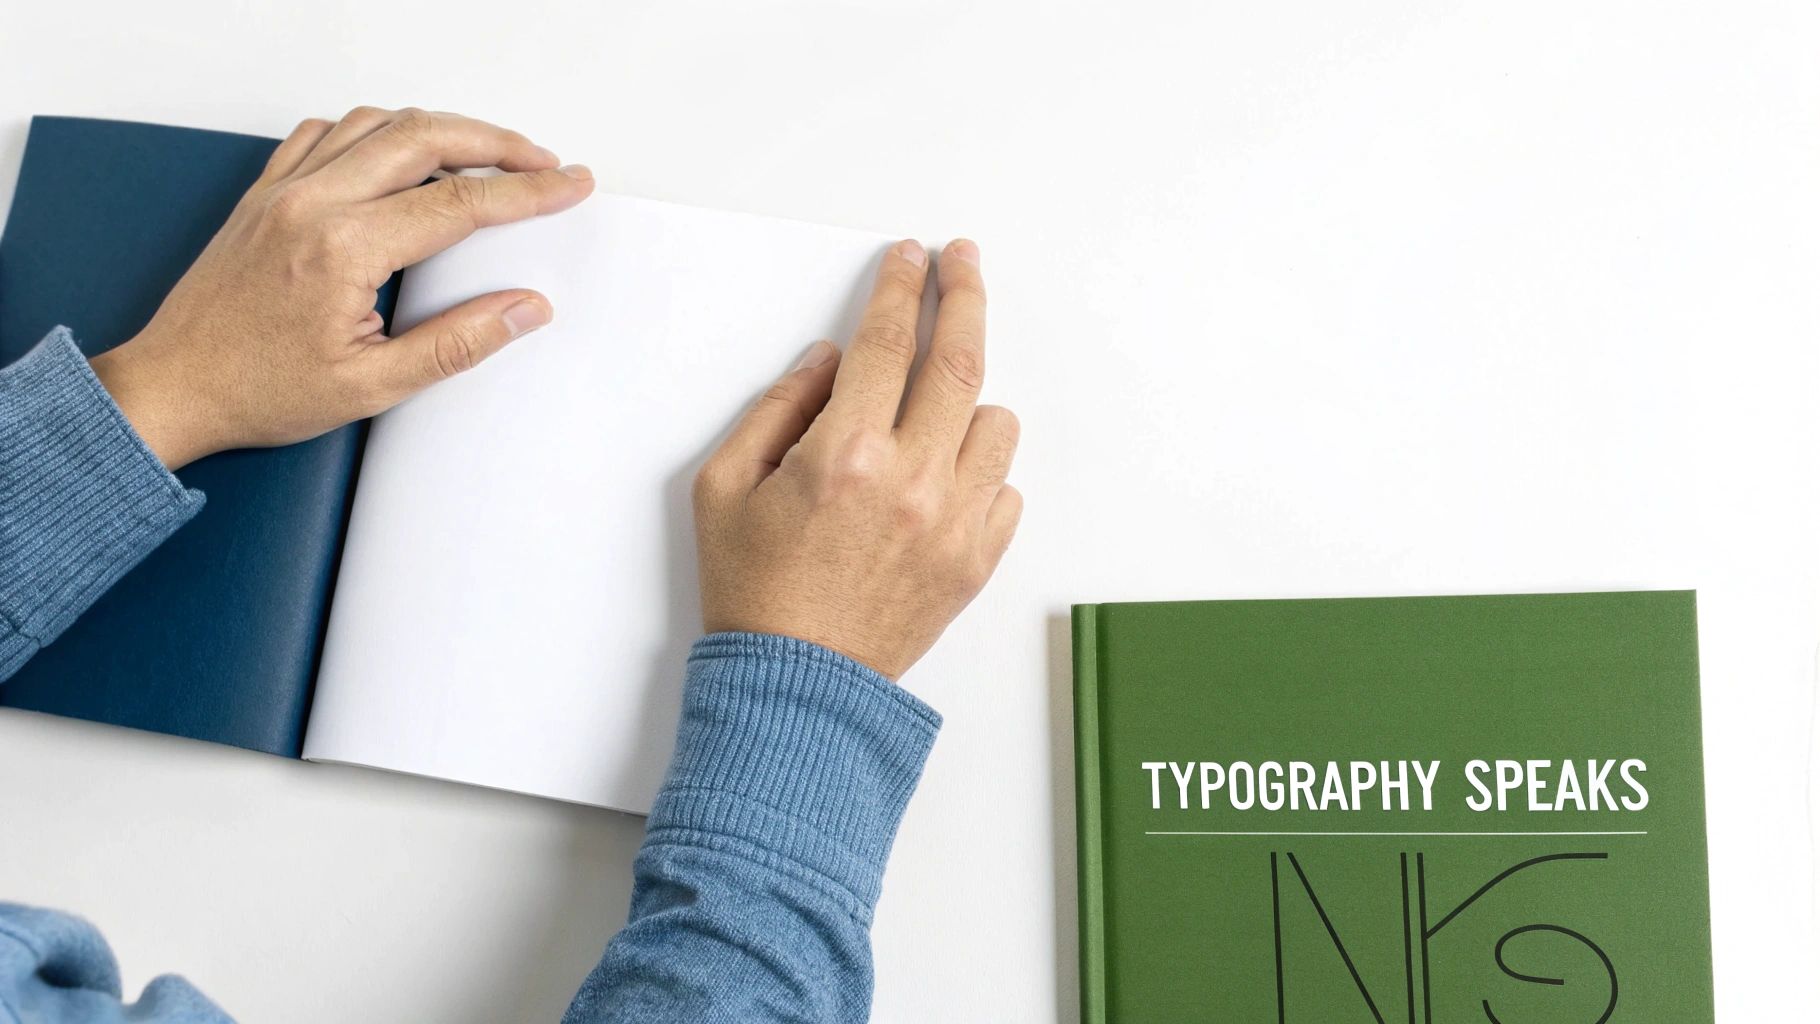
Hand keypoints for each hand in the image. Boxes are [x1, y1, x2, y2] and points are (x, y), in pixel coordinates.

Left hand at [88, 107, 595, 468]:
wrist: (172, 388)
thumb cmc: (257, 390)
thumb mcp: (373, 387)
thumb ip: (457, 343)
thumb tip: (523, 310)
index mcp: (344, 248)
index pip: (461, 202)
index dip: (529, 190)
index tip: (568, 183)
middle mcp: (311, 204)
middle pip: (425, 138)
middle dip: (497, 142)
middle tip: (541, 160)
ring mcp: (283, 190)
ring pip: (377, 123)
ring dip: (440, 129)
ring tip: (485, 152)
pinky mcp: (264, 193)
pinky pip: (325, 132)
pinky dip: (374, 130)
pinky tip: (398, 152)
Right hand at [692, 239, 1020, 679]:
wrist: (795, 689)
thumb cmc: (753, 593)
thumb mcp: (724, 487)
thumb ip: (776, 408)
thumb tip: (827, 359)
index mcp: (845, 456)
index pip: (886, 341)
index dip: (899, 286)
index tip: (910, 257)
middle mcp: (913, 482)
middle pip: (960, 358)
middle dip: (963, 294)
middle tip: (962, 263)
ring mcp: (954, 524)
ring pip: (994, 423)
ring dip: (966, 401)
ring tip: (927, 415)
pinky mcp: (976, 562)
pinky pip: (1006, 489)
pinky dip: (981, 472)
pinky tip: (940, 481)